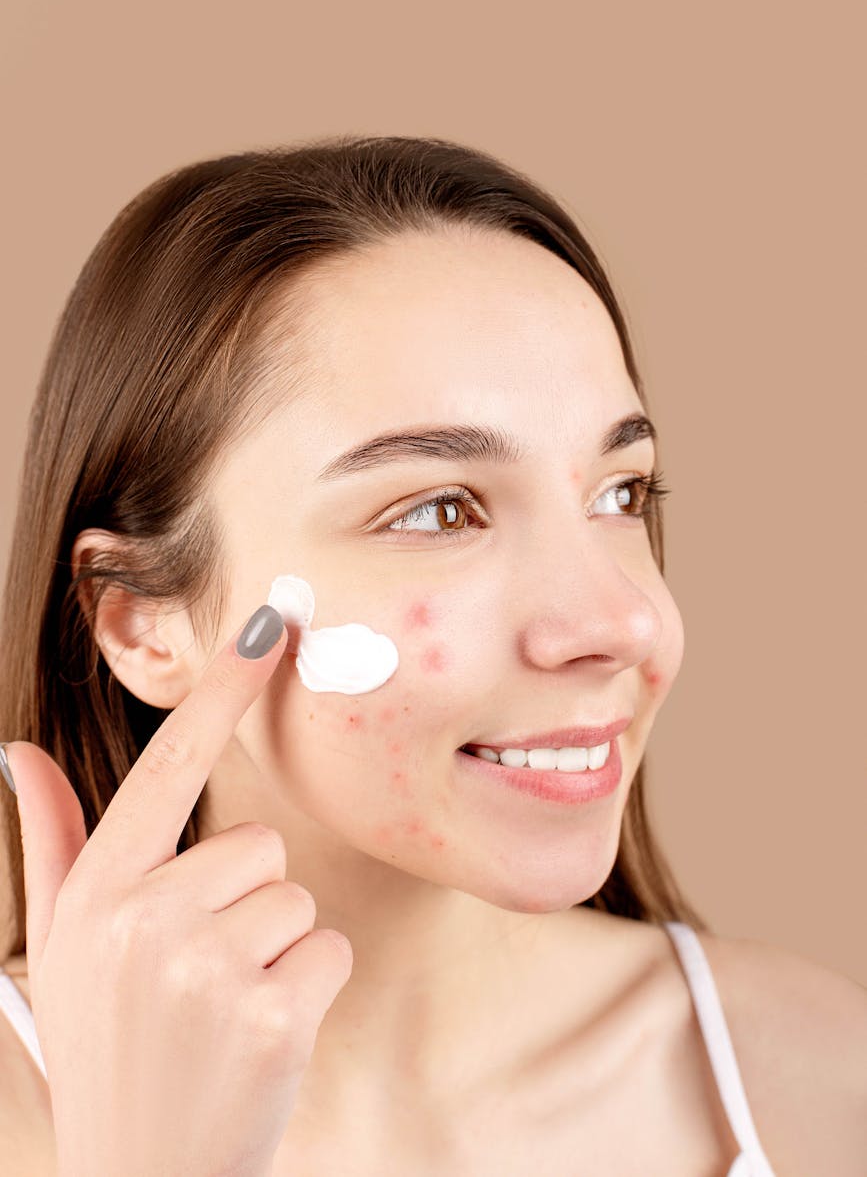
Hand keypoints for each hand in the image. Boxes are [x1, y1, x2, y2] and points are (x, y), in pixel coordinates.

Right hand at [6, 603, 352, 1176]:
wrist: (141, 1176)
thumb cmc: (109, 1048)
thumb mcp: (61, 945)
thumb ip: (51, 841)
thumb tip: (18, 752)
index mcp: (97, 891)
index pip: (170, 763)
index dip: (223, 687)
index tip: (268, 620)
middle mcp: (144, 919)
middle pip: (259, 844)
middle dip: (245, 901)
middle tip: (201, 973)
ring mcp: (206, 967)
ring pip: (296, 894)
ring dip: (276, 946)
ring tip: (223, 1006)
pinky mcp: (270, 1013)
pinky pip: (328, 946)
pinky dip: (309, 987)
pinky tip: (259, 1034)